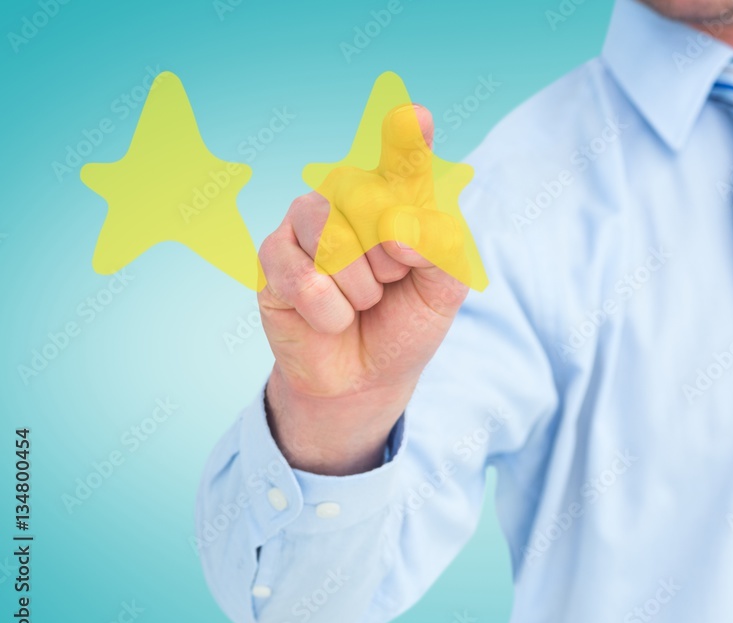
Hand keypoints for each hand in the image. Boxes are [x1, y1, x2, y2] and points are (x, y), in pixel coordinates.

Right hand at [258, 105, 468, 474]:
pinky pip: (305, 280)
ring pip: (335, 240)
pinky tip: (333, 318)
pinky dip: (332, 313)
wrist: (366, 377)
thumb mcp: (444, 290)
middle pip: (368, 198)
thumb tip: (400, 228)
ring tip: (363, 300)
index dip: (405, 140)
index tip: (413, 118)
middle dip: (391, 258)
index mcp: (396, 191)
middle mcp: (347, 193)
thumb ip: (440, 251)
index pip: (402, 159)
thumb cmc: (406, 320)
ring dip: (362, 289)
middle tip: (391, 280)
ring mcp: (305, 221)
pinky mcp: (272, 257)